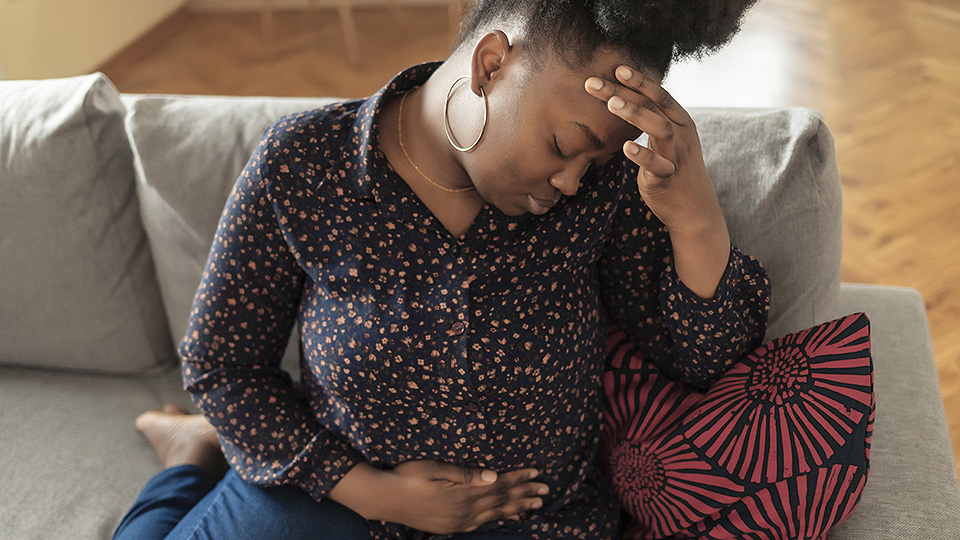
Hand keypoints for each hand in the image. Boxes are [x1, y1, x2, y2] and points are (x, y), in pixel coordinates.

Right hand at [381, 459, 548, 533]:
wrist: (384, 499)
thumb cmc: (408, 476)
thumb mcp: (435, 468)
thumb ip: (465, 474)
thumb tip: (493, 475)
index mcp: (464, 493)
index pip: (499, 484)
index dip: (519, 478)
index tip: (537, 473)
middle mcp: (465, 510)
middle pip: (502, 500)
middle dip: (525, 494)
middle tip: (546, 490)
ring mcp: (459, 521)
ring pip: (495, 513)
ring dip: (516, 507)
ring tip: (534, 505)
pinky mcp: (451, 526)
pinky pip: (481, 523)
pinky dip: (497, 518)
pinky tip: (505, 516)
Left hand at [584, 65, 725, 236]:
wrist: (694, 207)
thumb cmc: (674, 168)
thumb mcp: (668, 140)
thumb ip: (653, 120)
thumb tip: (627, 97)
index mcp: (681, 122)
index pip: (660, 94)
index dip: (639, 80)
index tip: (617, 68)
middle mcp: (682, 135)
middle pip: (653, 106)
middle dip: (623, 91)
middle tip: (594, 82)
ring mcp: (676, 156)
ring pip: (660, 129)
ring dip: (636, 114)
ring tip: (612, 103)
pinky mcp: (668, 178)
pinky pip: (656, 165)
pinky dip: (642, 155)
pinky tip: (626, 147)